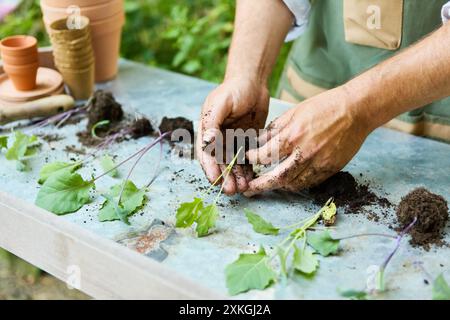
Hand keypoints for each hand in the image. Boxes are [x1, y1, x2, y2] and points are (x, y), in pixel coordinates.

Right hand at [197, 78, 268, 194]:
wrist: (254, 82)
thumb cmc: (235, 89)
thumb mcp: (221, 102)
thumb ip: (212, 122)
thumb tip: (205, 142)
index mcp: (207, 130)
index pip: (206, 153)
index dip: (210, 168)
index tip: (215, 180)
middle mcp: (217, 138)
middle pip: (219, 163)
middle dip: (224, 178)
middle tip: (232, 191)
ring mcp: (231, 142)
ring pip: (233, 165)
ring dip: (236, 177)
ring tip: (243, 188)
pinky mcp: (245, 143)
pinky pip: (246, 160)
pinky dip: (247, 171)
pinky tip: (251, 180)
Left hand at [244, 86, 370, 196]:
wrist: (355, 110)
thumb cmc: (324, 106)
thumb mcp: (295, 112)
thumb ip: (275, 128)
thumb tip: (259, 142)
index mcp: (293, 136)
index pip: (266, 156)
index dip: (254, 159)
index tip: (249, 158)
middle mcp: (305, 153)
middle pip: (277, 178)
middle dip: (260, 186)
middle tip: (249, 189)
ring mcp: (319, 163)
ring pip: (293, 184)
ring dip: (278, 186)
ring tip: (268, 184)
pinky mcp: (330, 169)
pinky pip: (309, 183)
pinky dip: (296, 184)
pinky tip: (289, 181)